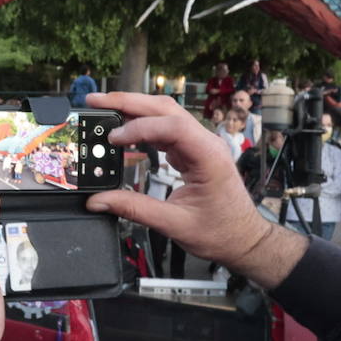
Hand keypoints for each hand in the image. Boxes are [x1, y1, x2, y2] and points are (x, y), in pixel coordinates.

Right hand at [83, 92, 307, 288]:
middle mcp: (206, 143)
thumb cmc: (221, 233)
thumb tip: (98, 200)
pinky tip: (124, 128)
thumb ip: (134, 209)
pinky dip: (142, 124)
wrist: (244, 240)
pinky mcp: (192, 151)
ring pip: (165, 114)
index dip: (139, 127)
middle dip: (129, 102)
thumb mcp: (174, 225)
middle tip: (96, 101)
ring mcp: (200, 144)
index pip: (172, 126)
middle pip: (165, 109)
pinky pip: (166, 128)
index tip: (113, 138)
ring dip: (134, 108)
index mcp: (209, 156)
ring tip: (104, 108)